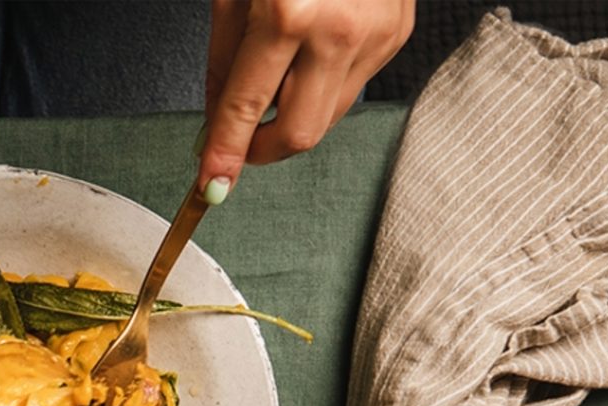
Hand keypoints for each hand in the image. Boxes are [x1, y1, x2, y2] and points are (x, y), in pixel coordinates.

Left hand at [199, 0, 414, 190]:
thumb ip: (222, 65)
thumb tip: (215, 128)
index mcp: (287, 14)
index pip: (246, 108)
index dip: (224, 153)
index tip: (210, 186)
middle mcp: (338, 30)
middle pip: (299, 134)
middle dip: (262, 149)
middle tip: (237, 141)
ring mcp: (375, 35)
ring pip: (328, 115)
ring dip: (292, 113)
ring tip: (278, 73)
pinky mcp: (397, 34)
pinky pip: (351, 84)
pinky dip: (322, 81)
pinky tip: (314, 45)